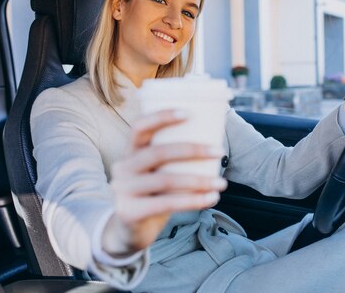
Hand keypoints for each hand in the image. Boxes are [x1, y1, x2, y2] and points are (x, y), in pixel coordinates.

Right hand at [102, 110, 226, 256]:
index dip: (162, 117)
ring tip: (222, 183)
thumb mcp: (157, 172)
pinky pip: (167, 203)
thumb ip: (174, 159)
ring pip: (166, 179)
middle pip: (158, 152)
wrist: (130, 231)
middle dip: (193, 150)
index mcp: (130, 151)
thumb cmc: (153, 194)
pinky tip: (211, 198)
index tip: (189, 113)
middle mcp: (123, 167)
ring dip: (199, 180)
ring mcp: (123, 190)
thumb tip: (213, 143)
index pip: (139, 126)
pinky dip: (193, 201)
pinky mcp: (130, 212)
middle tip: (219, 152)